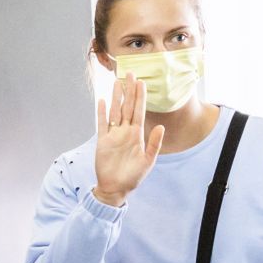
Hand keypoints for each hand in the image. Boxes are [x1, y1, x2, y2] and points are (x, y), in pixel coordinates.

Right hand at [93, 73, 164, 205]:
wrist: (116, 188)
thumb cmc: (133, 177)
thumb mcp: (147, 161)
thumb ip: (154, 143)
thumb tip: (161, 126)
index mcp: (137, 135)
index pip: (139, 111)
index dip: (140, 97)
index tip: (142, 82)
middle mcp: (125, 132)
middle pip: (127, 106)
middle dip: (129, 91)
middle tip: (130, 74)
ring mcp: (113, 135)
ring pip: (115, 111)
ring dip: (116, 97)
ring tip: (117, 82)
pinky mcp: (102, 141)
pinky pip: (102, 123)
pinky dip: (102, 112)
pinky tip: (102, 100)